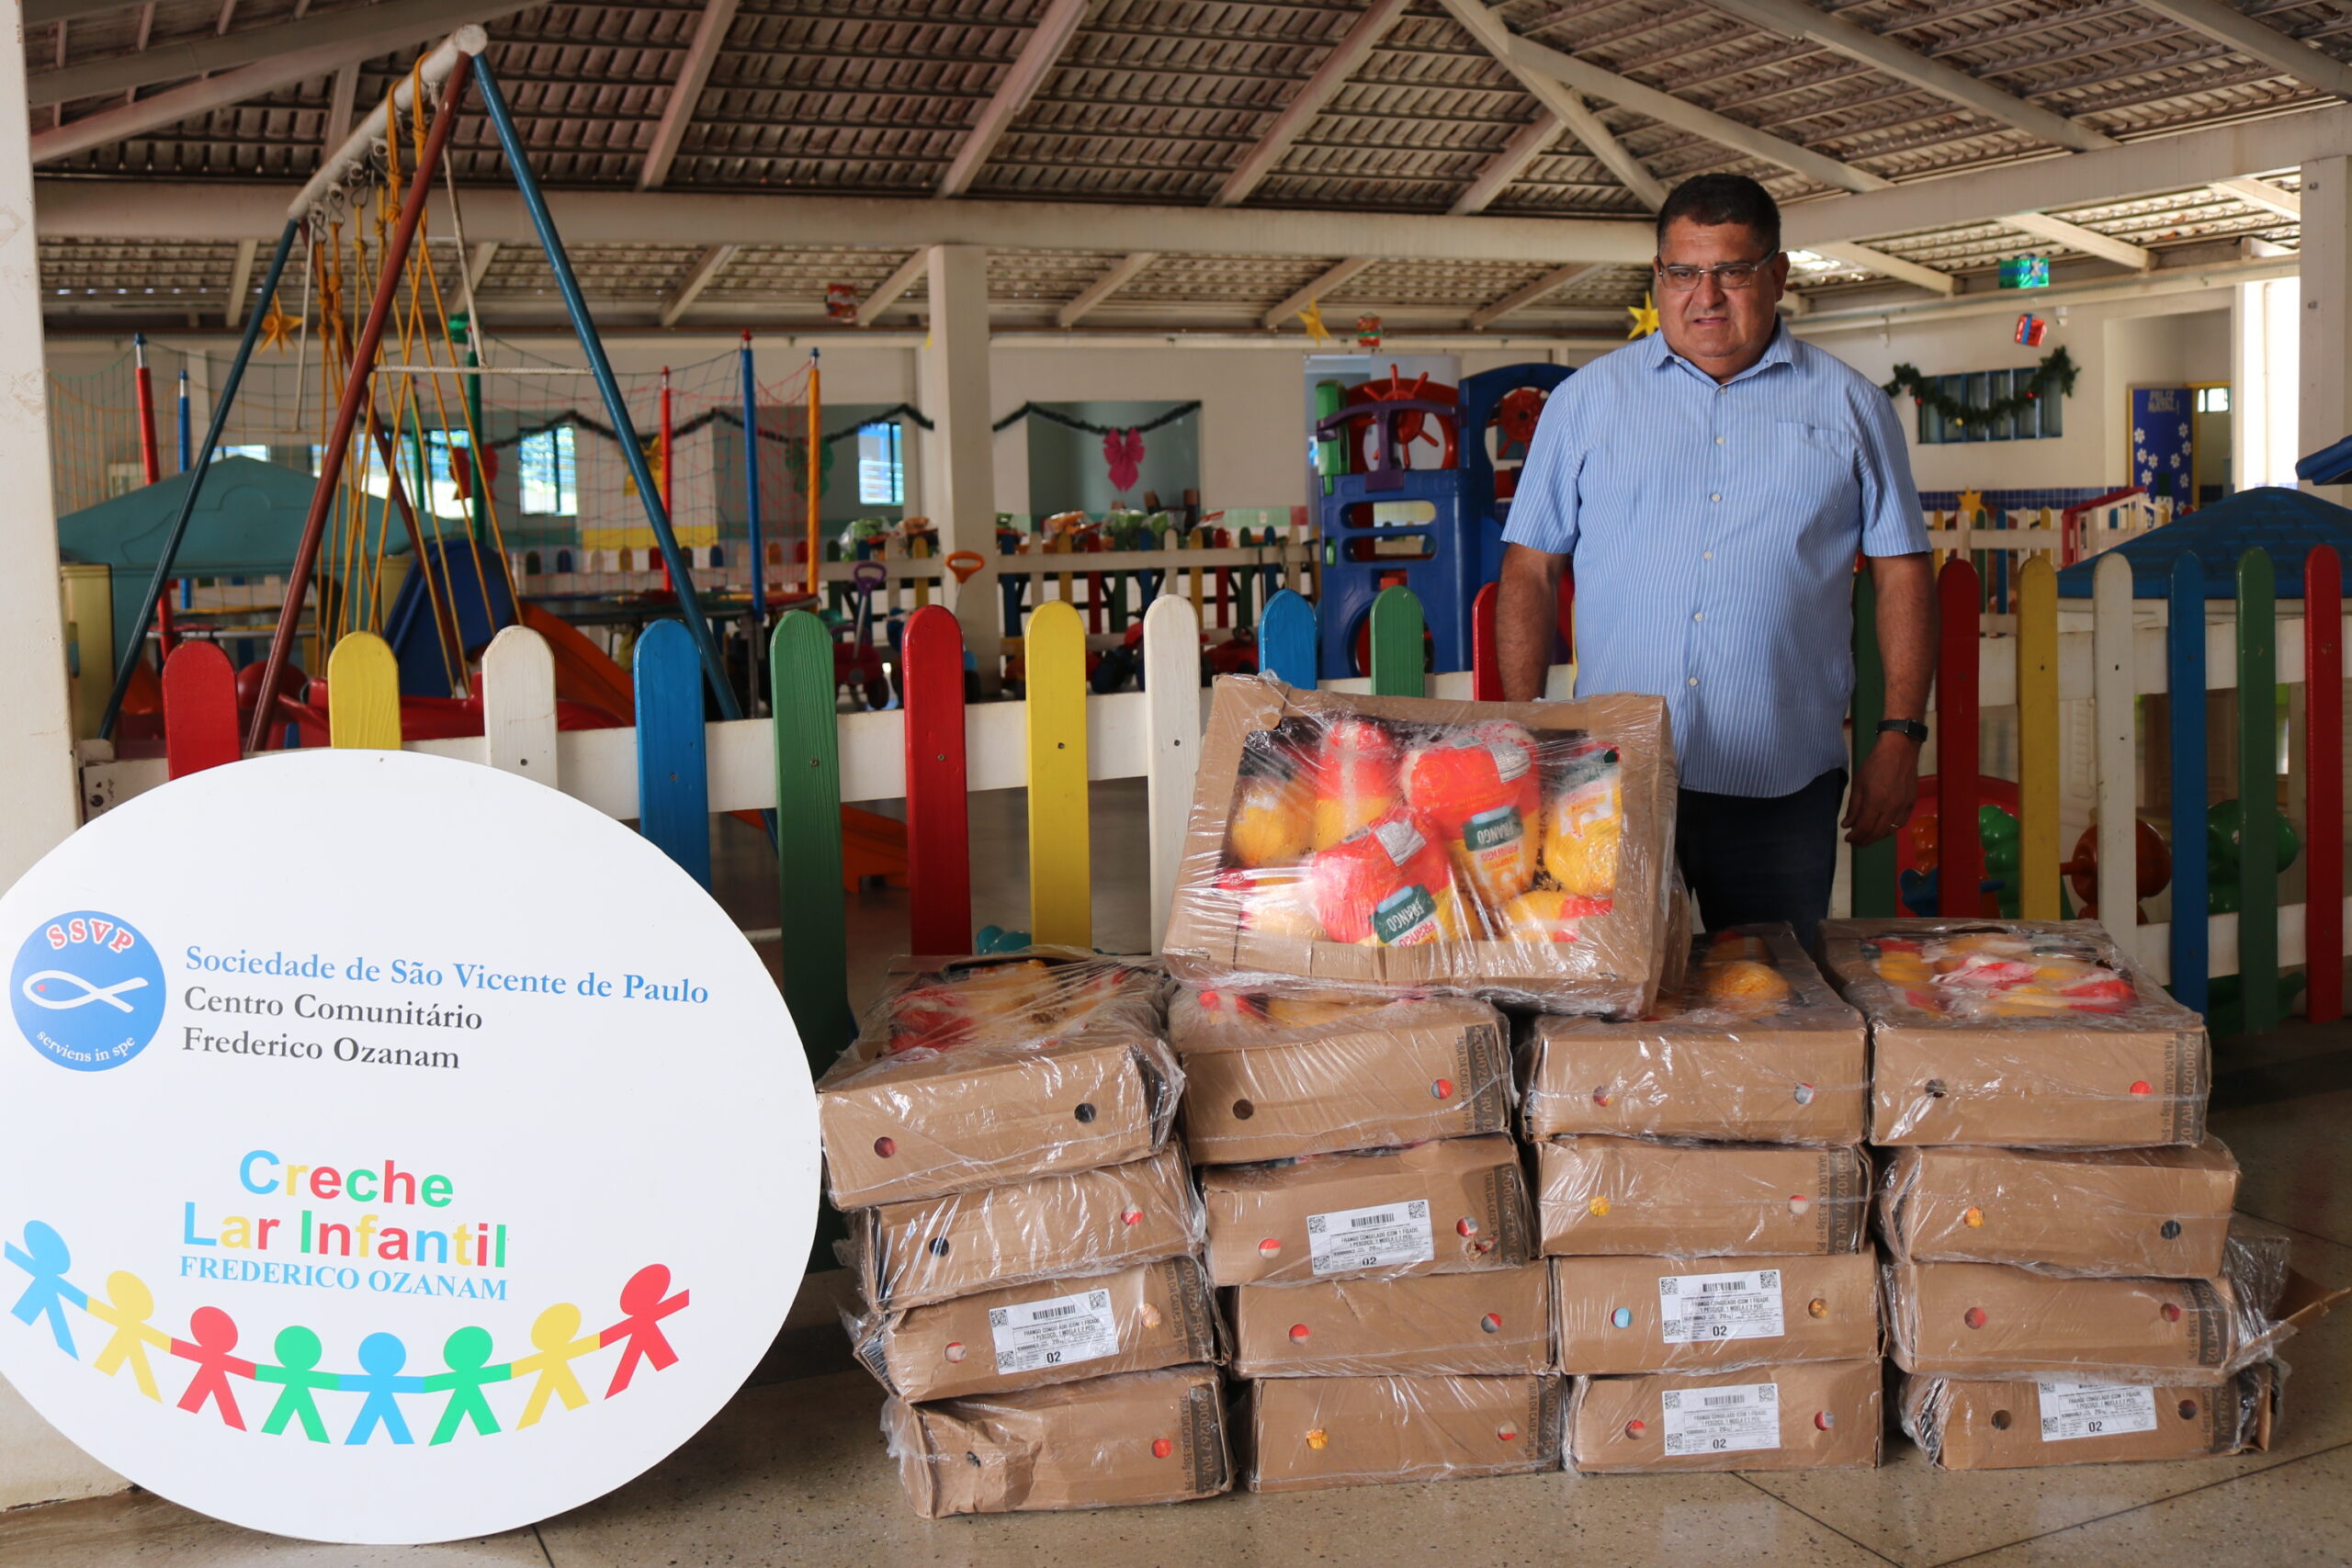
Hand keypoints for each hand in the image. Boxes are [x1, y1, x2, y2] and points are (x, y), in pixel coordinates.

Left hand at [1843, 731, 1921, 845]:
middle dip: (1865, 841)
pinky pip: (1901, 823)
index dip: (1855, 837)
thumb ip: (1853, 807)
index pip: (1864, 828)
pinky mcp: (1911, 803)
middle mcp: (1891, 807)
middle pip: (1877, 833)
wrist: (1899, 751)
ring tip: (1867, 836)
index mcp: (1876, 801)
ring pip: (1890, 831)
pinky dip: (1890, 829)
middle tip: (1856, 842)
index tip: (1848, 838)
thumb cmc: (1875, 765)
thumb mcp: (1858, 784)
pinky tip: (1883, 828)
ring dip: (1877, 837)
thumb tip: (1847, 825)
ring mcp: (1903, 806)